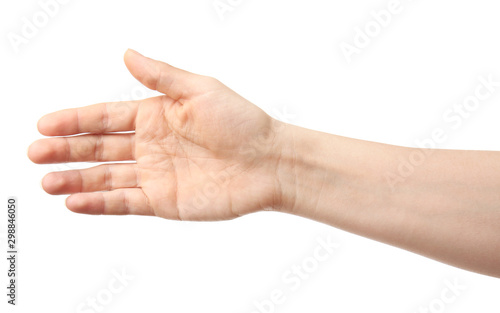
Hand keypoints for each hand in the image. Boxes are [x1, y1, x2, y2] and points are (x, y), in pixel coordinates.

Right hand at [28, 49, 285, 220]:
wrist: (269, 162)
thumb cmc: (242, 122)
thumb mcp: (199, 90)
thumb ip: (161, 76)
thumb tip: (127, 53)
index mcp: (156, 116)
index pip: (106, 118)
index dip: (74, 121)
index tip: (45, 124)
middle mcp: (152, 146)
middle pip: (99, 148)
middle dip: (66, 151)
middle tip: (35, 153)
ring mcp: (156, 175)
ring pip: (107, 178)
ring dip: (76, 180)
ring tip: (47, 182)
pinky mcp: (165, 202)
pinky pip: (125, 202)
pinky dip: (100, 203)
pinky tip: (75, 202)